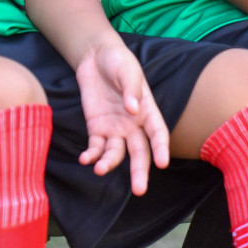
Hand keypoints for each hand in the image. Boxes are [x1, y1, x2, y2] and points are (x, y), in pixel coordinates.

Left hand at [74, 40, 169, 195]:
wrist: (95, 57)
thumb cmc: (118, 61)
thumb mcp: (127, 70)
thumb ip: (131, 89)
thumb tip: (133, 110)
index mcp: (147, 110)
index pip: (158, 133)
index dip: (161, 148)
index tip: (162, 163)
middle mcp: (133, 124)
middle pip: (139, 152)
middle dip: (139, 171)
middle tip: (140, 190)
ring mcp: (115, 128)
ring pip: (116, 153)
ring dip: (110, 163)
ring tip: (100, 169)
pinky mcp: (96, 128)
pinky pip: (96, 147)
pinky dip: (91, 155)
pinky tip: (85, 159)